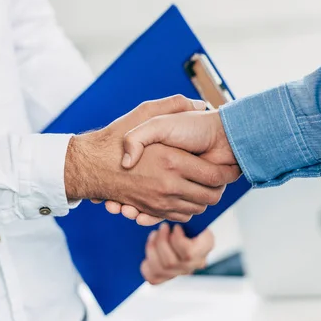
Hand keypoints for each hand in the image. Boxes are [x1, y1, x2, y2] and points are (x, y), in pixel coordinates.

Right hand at [64, 95, 238, 223]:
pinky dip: (187, 209)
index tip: (231, 164)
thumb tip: (200, 104)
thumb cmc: (118, 137)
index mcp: (173, 161)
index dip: (227, 171)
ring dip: (205, 198)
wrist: (89, 166)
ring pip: (197, 207)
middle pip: (211, 196)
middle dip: (220, 187)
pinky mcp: (152, 210)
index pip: (215, 176)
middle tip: (222, 175)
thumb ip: (171, 106)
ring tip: (207, 184)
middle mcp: (169, 185)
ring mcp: (161, 201)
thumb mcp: (145, 114)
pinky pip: (180, 215)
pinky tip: (186, 194)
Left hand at [141, 223, 213, 284]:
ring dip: (153, 249)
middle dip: (161, 242)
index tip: (176, 227)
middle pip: (171, 262)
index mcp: (205, 247)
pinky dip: (147, 265)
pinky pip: (154, 278)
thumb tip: (171, 215)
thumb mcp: (193, 216)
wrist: (188, 228)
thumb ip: (185, 217)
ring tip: (154, 234)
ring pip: (161, 269)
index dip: (177, 241)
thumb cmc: (190, 219)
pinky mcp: (168, 277)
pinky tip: (151, 249)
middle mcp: (195, 263)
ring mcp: (181, 272)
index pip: (189, 253)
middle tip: (162, 227)